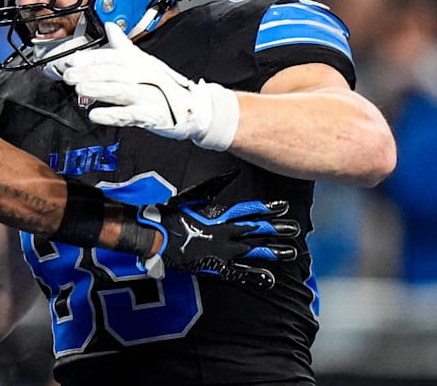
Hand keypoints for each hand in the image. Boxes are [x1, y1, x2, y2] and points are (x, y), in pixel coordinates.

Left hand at [55, 23, 238, 150]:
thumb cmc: (163, 86)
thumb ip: (123, 46)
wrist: (193, 108)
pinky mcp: (152, 114)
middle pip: (114, 72)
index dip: (92, 58)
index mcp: (139, 61)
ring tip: (80, 89)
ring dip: (100, 89)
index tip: (72, 60)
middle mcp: (144, 75)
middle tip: (68, 75)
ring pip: (121, 90)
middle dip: (90, 73)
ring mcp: (148, 94)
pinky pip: (130, 114)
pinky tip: (96, 115)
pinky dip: (113, 114)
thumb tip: (111, 26)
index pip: (113, 56)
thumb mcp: (144, 62)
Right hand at [141, 199, 298, 287]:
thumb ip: (214, 185)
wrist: (156, 236)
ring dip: (274, 251)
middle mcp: (225, 231)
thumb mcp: (193, 195)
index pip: (248, 210)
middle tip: (296, 229)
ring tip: (292, 252)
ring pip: (254, 250)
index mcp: (218, 215)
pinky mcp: (216, 265)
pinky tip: (271, 279)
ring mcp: (222, 249)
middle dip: (277, 229)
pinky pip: (240, 272)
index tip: (284, 207)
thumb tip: (233, 172)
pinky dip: (256, 276)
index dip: (267, 209)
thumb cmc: (170, 215)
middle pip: (257, 230)